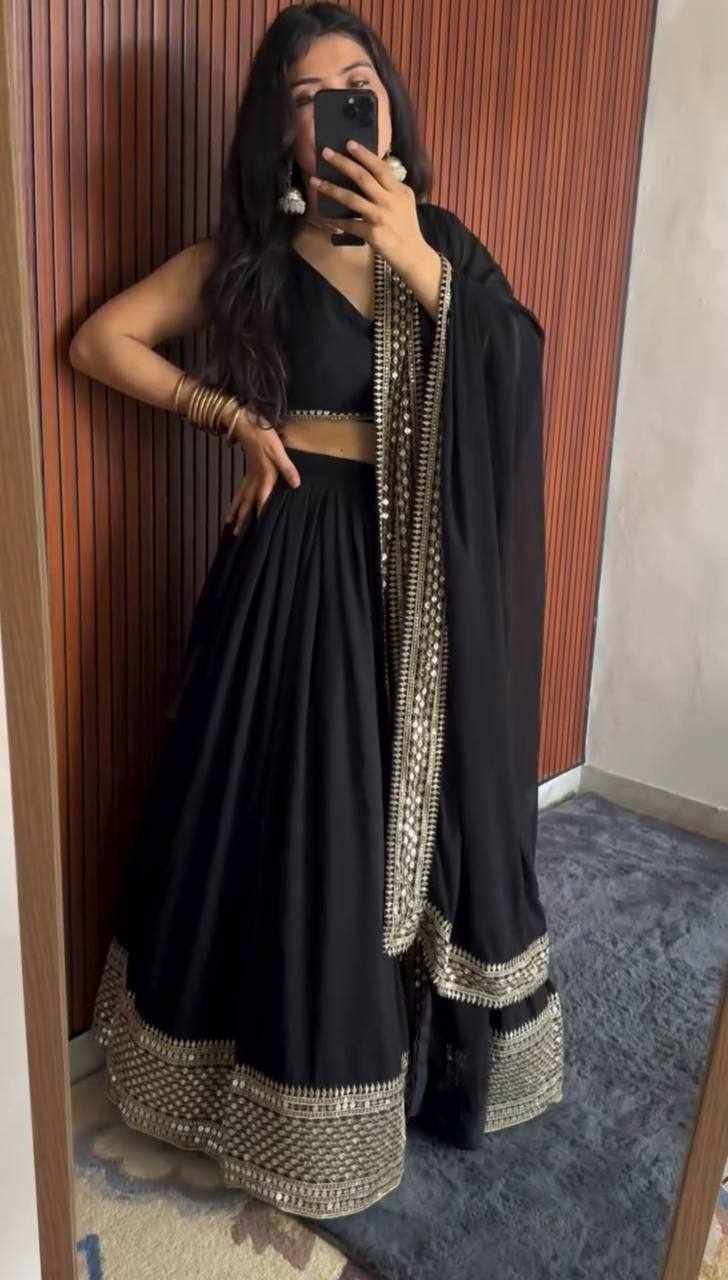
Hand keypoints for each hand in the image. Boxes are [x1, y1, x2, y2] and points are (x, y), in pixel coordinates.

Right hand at [223, 407, 298, 534]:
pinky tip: (235, 503)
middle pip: (247, 502)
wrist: (246, 423)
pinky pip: (240, 489)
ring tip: (228, 522)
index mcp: (264, 476)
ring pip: (240, 496)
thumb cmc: (264, 436)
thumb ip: (287, 468)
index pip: (262, 499)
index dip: (261, 514)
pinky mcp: (248, 470)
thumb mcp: (279, 451)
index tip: (258, 531)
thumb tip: (296, 485)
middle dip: (242, 518)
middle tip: (235, 534)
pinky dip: (236, 498)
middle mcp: (254, 478)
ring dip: (235, 510)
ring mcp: (249, 474)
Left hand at [311, 140, 425, 279]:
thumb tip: (371, 171)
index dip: (363, 154)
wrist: (412, 254)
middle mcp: (389, 201)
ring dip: (330, 188)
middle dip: (342, 163)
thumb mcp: (405, 201)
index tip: (349, 143)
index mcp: (398, 190)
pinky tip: (324, 215)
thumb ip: (391, 187)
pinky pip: (349, 224)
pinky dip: (336, 220)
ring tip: (315, 181)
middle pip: (363, 177)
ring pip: (351, 198)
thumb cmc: (407, 226)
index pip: (379, 167)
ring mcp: (380, 217)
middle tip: (325, 152)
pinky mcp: (372, 234)